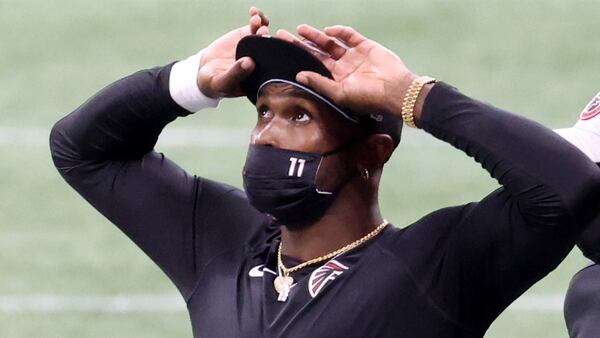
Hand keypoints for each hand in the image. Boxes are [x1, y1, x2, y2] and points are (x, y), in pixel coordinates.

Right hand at [197, 7, 268, 97]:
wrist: (206, 70)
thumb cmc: (215, 82)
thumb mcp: (222, 82)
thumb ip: (235, 74)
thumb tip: (249, 63)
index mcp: (261, 77)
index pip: (274, 69)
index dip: (276, 59)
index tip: (270, 50)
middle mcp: (262, 62)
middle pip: (272, 50)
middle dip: (269, 40)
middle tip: (262, 32)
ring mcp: (257, 49)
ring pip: (265, 36)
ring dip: (262, 27)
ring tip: (255, 21)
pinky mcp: (249, 36)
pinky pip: (257, 26)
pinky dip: (257, 18)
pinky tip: (254, 12)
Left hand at [277, 25, 417, 116]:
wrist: (396, 90)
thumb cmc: (368, 98)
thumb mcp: (339, 93)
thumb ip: (319, 83)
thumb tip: (299, 75)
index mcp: (336, 81)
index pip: (312, 67)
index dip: (298, 58)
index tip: (283, 51)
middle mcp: (343, 68)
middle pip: (318, 53)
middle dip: (301, 44)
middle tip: (283, 35)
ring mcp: (354, 56)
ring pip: (331, 43)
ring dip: (316, 36)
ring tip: (300, 29)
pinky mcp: (366, 46)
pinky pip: (349, 36)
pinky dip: (339, 31)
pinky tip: (328, 30)